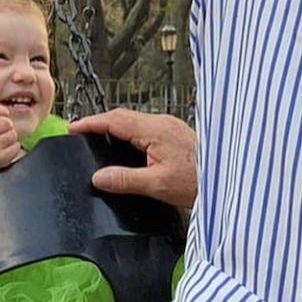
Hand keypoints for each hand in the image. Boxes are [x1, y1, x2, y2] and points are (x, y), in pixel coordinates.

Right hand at [0, 99, 20, 171]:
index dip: (2, 111)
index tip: (3, 115)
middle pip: (6, 121)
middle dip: (7, 126)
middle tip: (2, 132)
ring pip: (12, 134)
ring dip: (10, 138)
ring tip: (2, 143)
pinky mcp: (0, 158)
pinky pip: (16, 146)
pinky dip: (13, 148)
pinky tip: (5, 151)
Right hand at [69, 108, 196, 207]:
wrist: (228, 180)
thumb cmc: (197, 182)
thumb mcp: (157, 185)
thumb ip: (125, 180)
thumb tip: (98, 177)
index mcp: (154, 130)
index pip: (115, 119)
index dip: (92, 122)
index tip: (74, 127)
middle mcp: (162, 122)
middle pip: (124, 116)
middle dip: (101, 122)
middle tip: (82, 133)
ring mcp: (171, 126)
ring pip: (136, 120)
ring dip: (116, 126)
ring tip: (100, 138)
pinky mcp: (177, 134)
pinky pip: (147, 127)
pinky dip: (131, 132)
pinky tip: (128, 147)